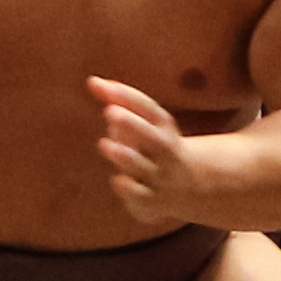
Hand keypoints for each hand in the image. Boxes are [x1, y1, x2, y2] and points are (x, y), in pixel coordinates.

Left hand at [92, 78, 205, 228]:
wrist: (188, 185)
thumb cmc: (152, 144)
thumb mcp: (141, 121)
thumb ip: (116, 100)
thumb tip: (92, 81)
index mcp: (163, 127)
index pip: (148, 108)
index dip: (127, 97)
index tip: (104, 88)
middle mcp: (164, 150)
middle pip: (152, 136)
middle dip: (132, 124)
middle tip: (110, 111)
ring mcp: (159, 175)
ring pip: (142, 166)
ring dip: (125, 155)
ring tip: (104, 143)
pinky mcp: (151, 199)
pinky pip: (140, 195)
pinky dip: (129, 188)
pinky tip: (118, 180)